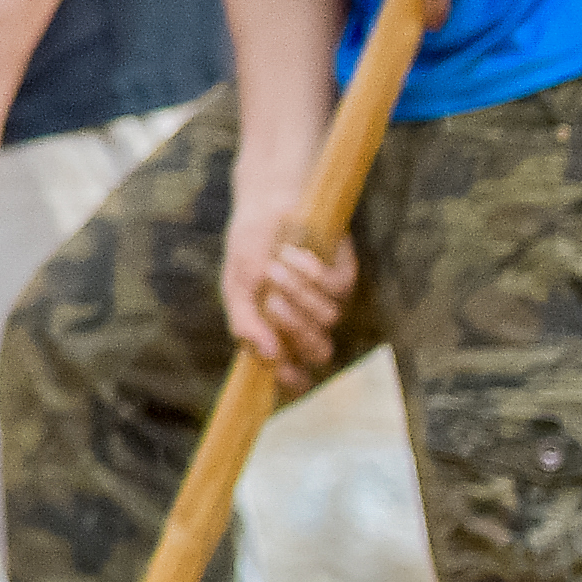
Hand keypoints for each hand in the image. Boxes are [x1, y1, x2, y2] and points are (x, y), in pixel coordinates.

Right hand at [216, 149, 356, 394]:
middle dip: (296, 327)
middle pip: (317, 349)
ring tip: (275, 265)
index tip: (287, 376)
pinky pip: (338, 288)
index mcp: (278, 329)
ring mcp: (327, 298)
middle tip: (273, 301)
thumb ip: (246, 322)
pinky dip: (313, 273)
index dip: (293, 379)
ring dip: (299, 291)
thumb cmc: (248, 245)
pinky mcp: (344, 273)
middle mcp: (306, 319)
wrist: (266, 203)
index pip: (293, 368)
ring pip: (328, 318)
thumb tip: (266, 356)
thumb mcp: (236, 286)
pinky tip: (294, 254)